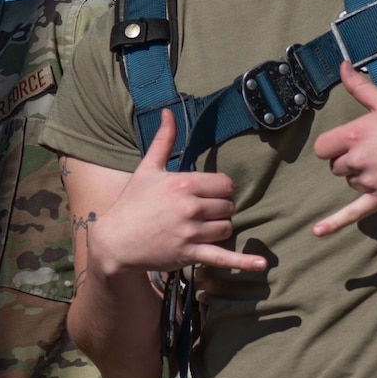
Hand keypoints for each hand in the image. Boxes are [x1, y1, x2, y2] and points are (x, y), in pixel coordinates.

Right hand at [85, 117, 264, 274]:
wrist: (114, 240)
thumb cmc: (131, 203)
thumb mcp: (147, 169)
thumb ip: (163, 140)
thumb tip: (169, 112)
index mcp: (183, 184)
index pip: (224, 184)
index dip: (218, 190)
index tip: (205, 194)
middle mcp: (190, 207)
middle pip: (228, 206)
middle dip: (219, 209)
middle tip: (199, 212)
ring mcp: (191, 232)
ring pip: (227, 228)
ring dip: (219, 228)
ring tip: (199, 228)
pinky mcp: (190, 254)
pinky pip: (224, 257)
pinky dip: (245, 261)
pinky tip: (262, 265)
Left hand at [312, 64, 376, 235]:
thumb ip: (360, 87)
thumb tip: (343, 65)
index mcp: (355, 134)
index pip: (323, 147)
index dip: (334, 147)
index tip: (349, 144)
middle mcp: (358, 158)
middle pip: (336, 168)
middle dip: (350, 163)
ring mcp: (370, 180)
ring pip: (350, 184)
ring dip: (362, 178)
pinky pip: (352, 213)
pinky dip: (334, 223)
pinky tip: (318, 232)